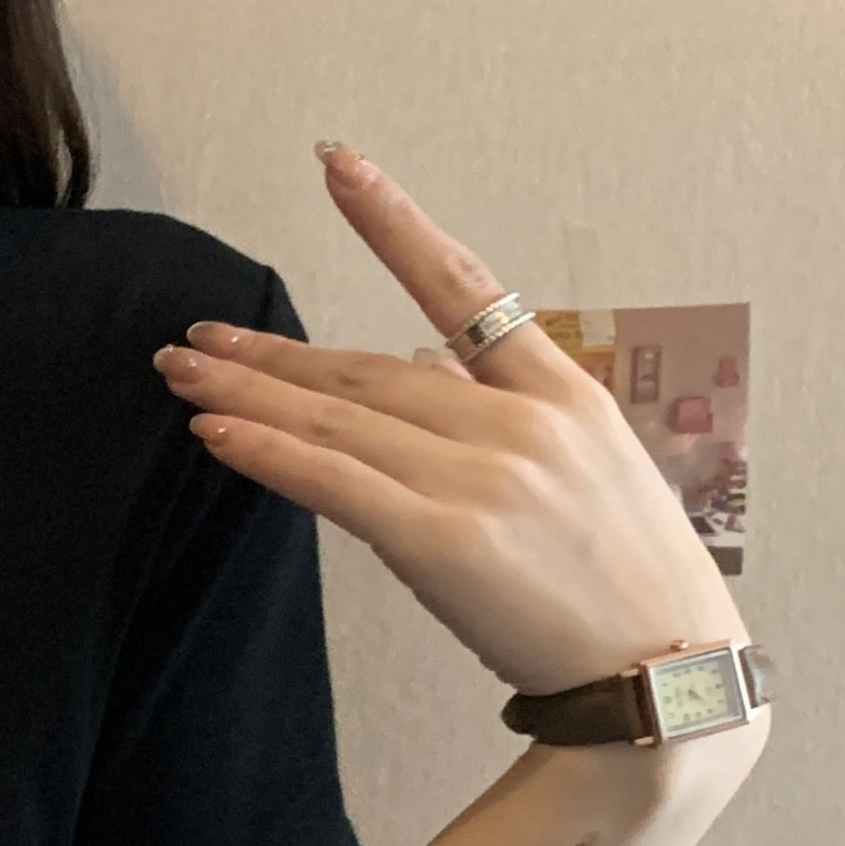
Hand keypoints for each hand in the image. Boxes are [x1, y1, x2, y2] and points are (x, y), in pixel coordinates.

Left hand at [154, 141, 753, 698]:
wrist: (663, 673)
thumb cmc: (619, 588)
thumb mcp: (584, 474)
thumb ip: (504, 425)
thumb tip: (418, 387)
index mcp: (561, 391)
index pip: (463, 286)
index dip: (395, 223)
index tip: (338, 172)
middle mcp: (518, 421)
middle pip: (368, 369)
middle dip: (273, 354)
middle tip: (197, 336)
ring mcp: (482, 478)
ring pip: (340, 420)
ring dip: (249, 393)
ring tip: (181, 372)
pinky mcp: (445, 541)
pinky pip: (334, 483)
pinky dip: (269, 452)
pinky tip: (216, 430)